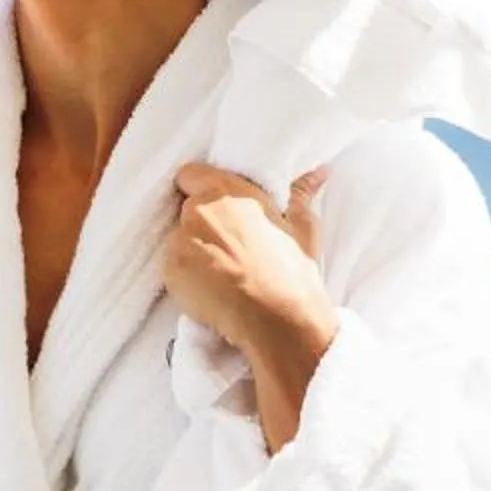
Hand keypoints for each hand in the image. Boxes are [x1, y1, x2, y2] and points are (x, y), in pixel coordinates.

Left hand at [161, 160, 336, 357]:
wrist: (278, 319)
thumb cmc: (293, 273)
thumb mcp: (303, 228)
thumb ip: (302, 193)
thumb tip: (320, 171)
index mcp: (229, 191)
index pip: (189, 174)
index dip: (196, 189)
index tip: (211, 208)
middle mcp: (200, 209)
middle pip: (186, 209)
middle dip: (200, 225)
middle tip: (225, 249)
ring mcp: (181, 239)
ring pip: (177, 240)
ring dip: (191, 252)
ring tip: (220, 274)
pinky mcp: (170, 269)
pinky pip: (172, 267)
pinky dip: (185, 277)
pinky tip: (210, 290)